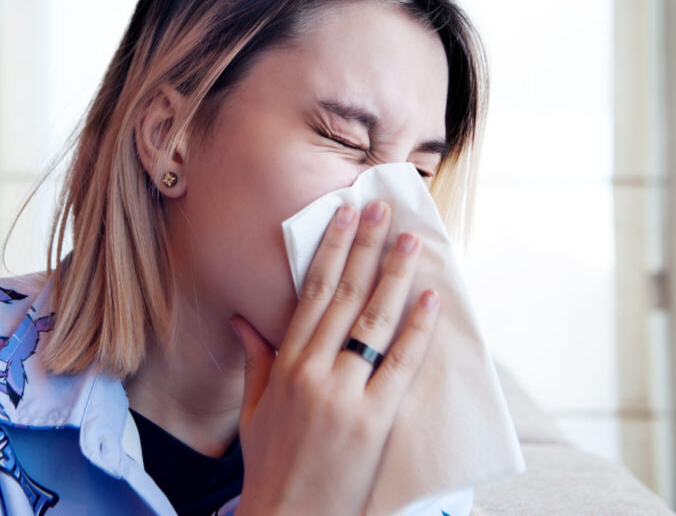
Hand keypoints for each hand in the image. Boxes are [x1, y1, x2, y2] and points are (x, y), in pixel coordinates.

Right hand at [230, 200, 440, 515]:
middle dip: (366, 247)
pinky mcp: (375, 421)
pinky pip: (401, 365)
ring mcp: (346, 396)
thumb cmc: (272, 467)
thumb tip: (245, 321)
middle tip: (382, 208)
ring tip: (410, 240)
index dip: (331, 250)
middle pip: (346, 296)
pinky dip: (418, 329)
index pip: (313, 293)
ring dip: (395, 275)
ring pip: (375, 321)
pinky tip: (430, 298)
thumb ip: (256, 360)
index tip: (345, 215)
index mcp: (287, 366)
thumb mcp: (255, 411)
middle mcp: (314, 373)